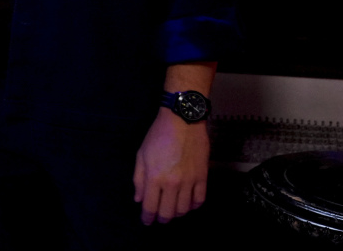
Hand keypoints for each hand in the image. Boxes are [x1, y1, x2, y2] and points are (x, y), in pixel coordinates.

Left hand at [133, 109, 210, 224]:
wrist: (183, 121)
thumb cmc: (158, 135)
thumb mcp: (142, 154)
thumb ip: (139, 179)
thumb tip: (139, 199)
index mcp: (155, 178)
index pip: (150, 206)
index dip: (147, 218)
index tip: (146, 221)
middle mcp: (173, 184)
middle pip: (168, 212)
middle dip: (162, 219)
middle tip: (160, 218)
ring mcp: (190, 181)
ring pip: (185, 209)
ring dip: (178, 213)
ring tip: (173, 210)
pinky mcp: (203, 177)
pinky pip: (200, 199)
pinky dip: (194, 205)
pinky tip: (189, 203)